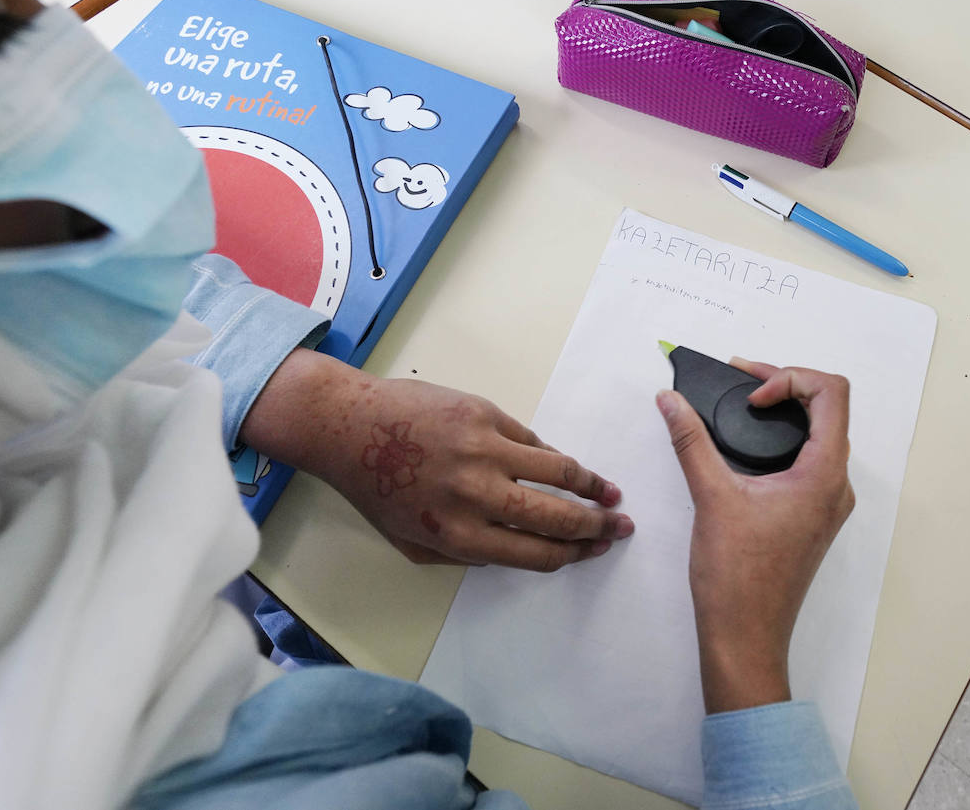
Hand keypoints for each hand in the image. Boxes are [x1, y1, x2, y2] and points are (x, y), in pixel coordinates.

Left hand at [242, 349, 633, 570]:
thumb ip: (464, 554)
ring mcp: (484, 451)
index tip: (595, 550)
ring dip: (591, 485)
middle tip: (620, 526)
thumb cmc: (376, 488)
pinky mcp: (484, 415)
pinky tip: (565, 466)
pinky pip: (531, 440)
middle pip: (556, 517)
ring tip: (610, 493)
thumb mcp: (413, 543)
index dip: (573, 555)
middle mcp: (477, 496)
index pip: (536, 553)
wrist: (349, 426)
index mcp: (460, 536)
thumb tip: (516, 548)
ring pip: (556, 472)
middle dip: (596, 526)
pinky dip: (550, 456)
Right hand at [656, 359, 853, 713]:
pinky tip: (745, 447)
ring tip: (740, 406)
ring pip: (820, 435)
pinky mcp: (812, 517)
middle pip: (828, 409)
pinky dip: (782, 441)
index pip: (831, 393)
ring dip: (785, 413)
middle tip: (739, 383)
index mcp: (824, 475)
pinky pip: (810, 461)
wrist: (745, 637)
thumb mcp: (711, 496)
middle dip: (784, 386)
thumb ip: (690, 440)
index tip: (749, 399)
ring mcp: (827, 503)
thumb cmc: (736, 577)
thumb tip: (671, 400)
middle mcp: (836, 485)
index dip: (789, 378)